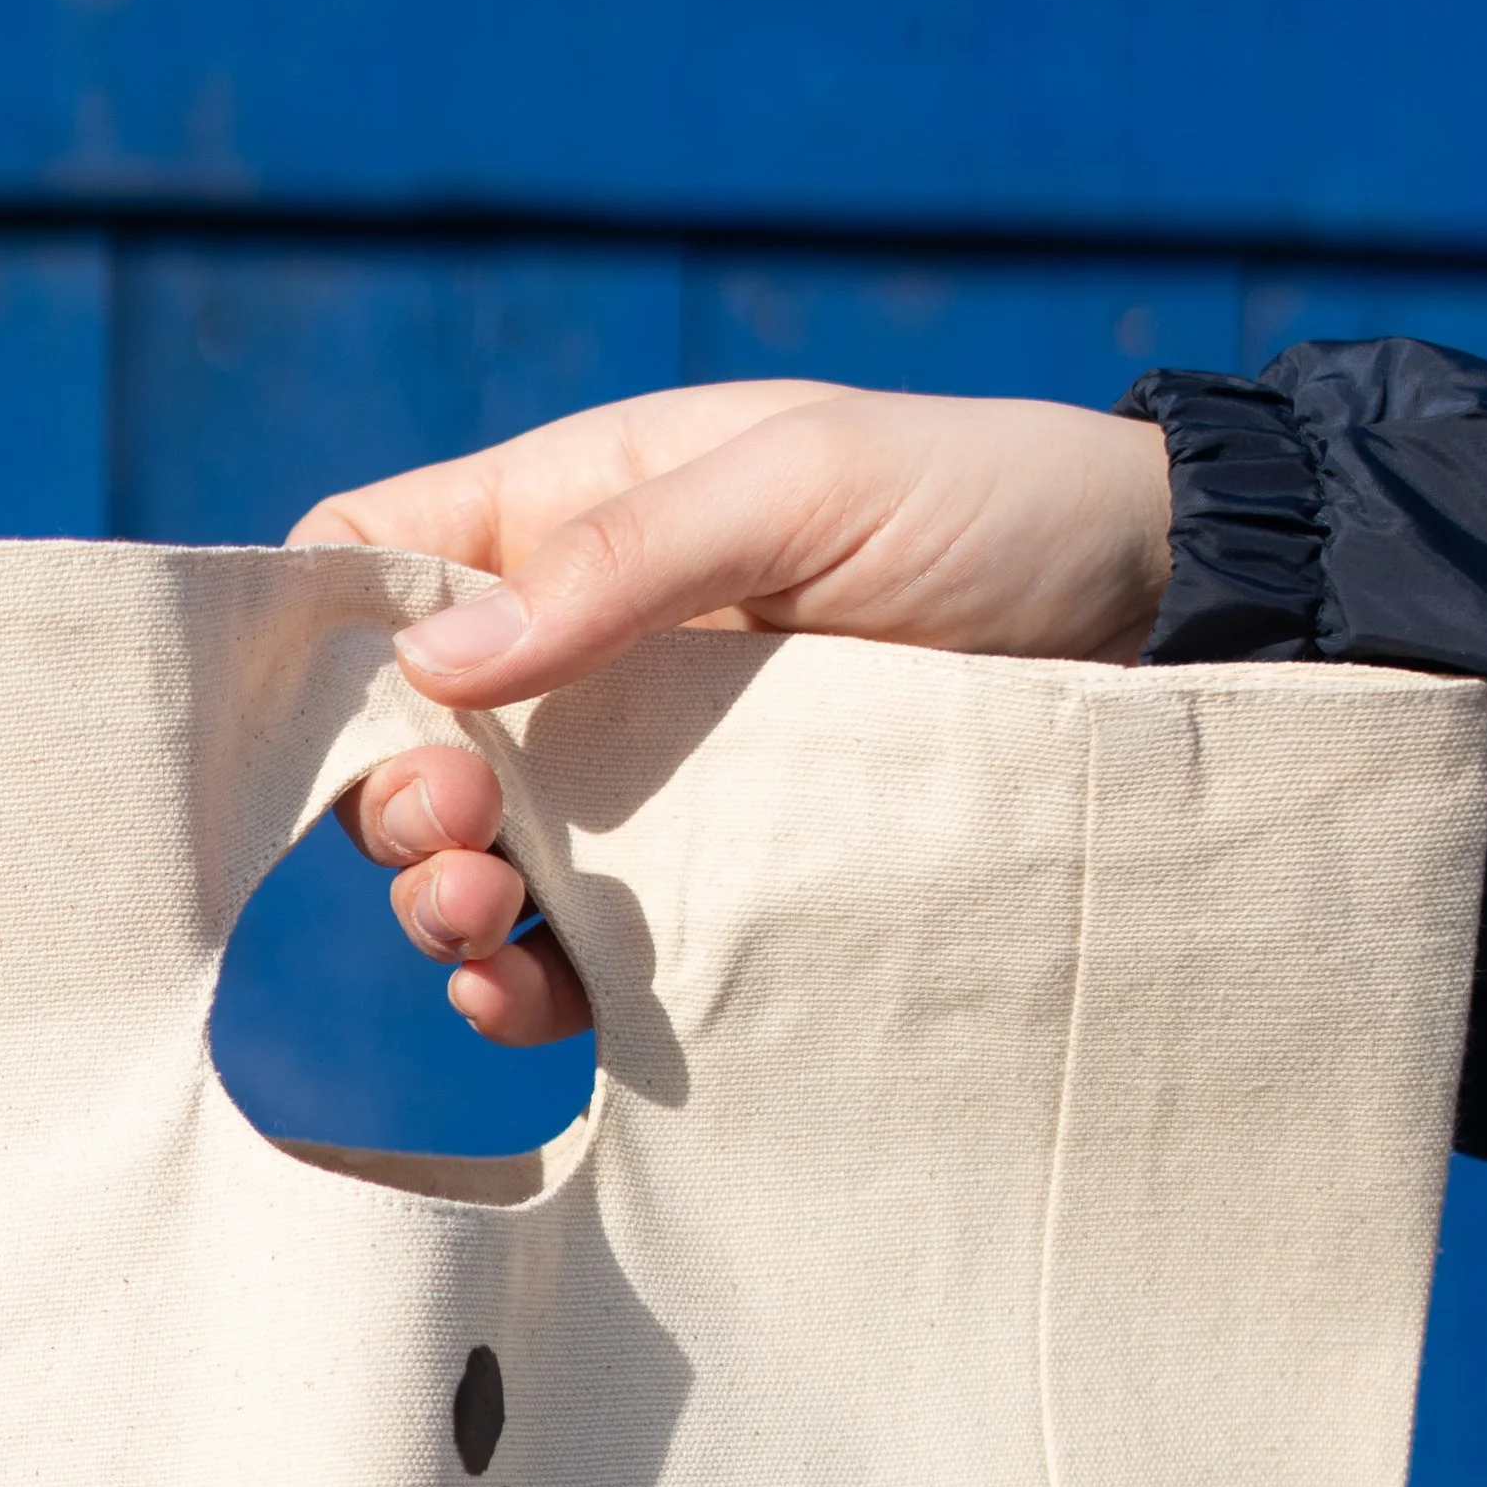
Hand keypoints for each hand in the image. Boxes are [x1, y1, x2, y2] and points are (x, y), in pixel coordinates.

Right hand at [292, 379, 1172, 1043]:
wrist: (1162, 624)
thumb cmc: (990, 504)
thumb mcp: (807, 484)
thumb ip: (623, 564)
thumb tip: (440, 667)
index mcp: (579, 514)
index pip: (378, 558)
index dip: (324, 638)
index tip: (334, 719)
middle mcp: (590, 652)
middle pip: (412, 740)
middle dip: (396, 802)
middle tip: (456, 839)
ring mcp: (647, 783)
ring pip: (480, 860)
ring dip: (447, 904)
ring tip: (482, 923)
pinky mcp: (712, 890)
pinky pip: (580, 955)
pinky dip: (531, 989)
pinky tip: (528, 1001)